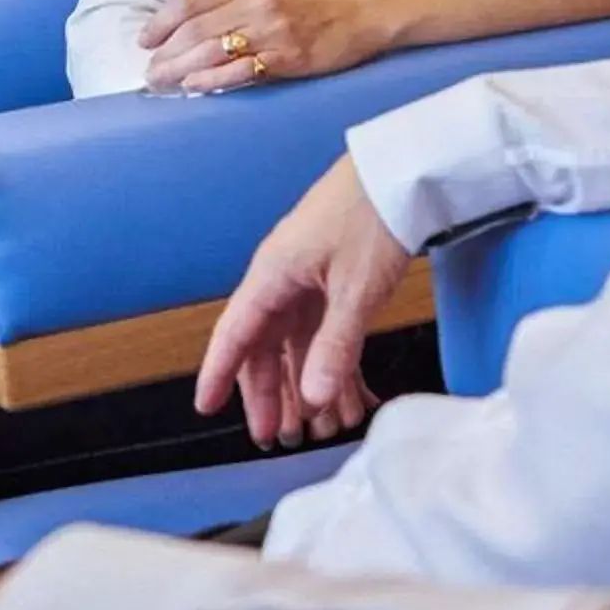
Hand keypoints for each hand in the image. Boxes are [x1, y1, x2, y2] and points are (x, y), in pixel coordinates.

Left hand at [141, 0, 382, 93]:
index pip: (190, 1)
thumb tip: (188, 20)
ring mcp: (271, 31)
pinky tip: (194, 87)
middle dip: (165, 53)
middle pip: (195, 30)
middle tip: (149, 72)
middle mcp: (254, 4)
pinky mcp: (287, 57)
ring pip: (211, 51)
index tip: (144, 40)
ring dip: (180, 69)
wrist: (360, 13)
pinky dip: (213, 80)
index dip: (161, 21)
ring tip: (162, 83)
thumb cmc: (310, 2)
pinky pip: (241, 70)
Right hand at [193, 155, 410, 447]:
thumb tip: (311, 399)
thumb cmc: (371, 215)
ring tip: (319, 427)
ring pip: (297, 346)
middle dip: (269, 394)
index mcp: (273, 276)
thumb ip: (333, 347)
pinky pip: (325, 334)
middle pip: (265, 348)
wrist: (403, 172)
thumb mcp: (355, 289)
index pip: (234, 334)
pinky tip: (349, 395)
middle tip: (276, 437)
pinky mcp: (335, 282)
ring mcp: (308, 281)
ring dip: (306, 385)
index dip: (218, 373)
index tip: (205, 407)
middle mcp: (283, 280)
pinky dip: (334, 365)